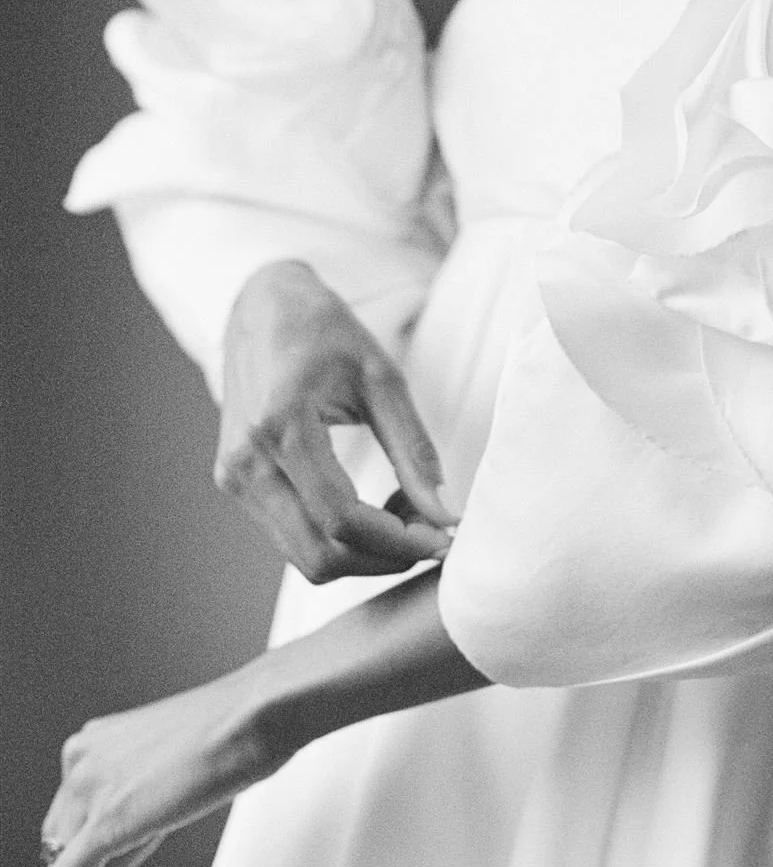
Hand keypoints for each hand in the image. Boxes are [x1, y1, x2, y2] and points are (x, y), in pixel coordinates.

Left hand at [42, 669, 280, 866]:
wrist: (262, 710)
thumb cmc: (243, 726)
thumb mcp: (178, 771)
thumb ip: (141, 808)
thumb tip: (125, 852)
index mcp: (96, 743)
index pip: (79, 823)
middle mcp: (81, 761)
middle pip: (70, 852)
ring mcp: (88, 788)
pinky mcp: (104, 823)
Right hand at [216, 259, 453, 580]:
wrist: (262, 307)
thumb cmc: (325, 333)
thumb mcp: (382, 378)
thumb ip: (413, 450)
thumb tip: (445, 514)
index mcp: (280, 426)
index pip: (341, 518)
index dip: (398, 541)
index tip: (444, 537)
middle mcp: (246, 462)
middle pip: (319, 556)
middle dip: (383, 559)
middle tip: (431, 531)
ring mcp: (233, 477)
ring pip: (305, 557)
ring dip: (363, 552)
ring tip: (405, 509)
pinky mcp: (235, 483)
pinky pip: (292, 537)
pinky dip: (338, 538)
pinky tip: (373, 506)